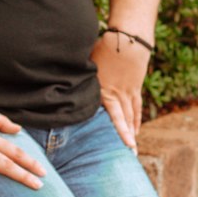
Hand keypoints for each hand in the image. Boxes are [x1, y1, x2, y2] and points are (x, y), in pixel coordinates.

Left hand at [90, 33, 149, 150]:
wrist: (128, 40)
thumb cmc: (105, 48)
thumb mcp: (88, 62)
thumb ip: (79, 76)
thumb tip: (61, 80)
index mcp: (102, 90)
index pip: (107, 114)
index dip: (114, 130)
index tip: (118, 145)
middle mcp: (117, 95)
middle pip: (122, 119)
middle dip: (126, 138)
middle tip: (131, 155)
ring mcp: (128, 92)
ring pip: (130, 116)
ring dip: (132, 132)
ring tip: (132, 148)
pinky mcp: (135, 88)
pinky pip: (136, 107)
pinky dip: (136, 119)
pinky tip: (135, 130)